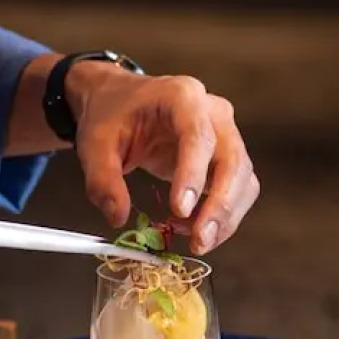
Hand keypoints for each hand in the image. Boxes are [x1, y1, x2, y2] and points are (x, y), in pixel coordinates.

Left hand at [67, 66, 258, 254]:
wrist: (122, 101)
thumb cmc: (113, 115)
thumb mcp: (95, 143)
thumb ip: (102, 179)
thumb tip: (117, 216)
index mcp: (181, 97)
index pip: (197, 136)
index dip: (193, 174)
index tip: (179, 210)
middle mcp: (213, 112)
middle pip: (233, 160)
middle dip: (220, 205)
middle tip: (198, 240)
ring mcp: (225, 133)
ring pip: (243, 178)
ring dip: (226, 216)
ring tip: (197, 242)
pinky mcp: (226, 157)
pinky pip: (238, 189)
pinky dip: (224, 215)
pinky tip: (196, 230)